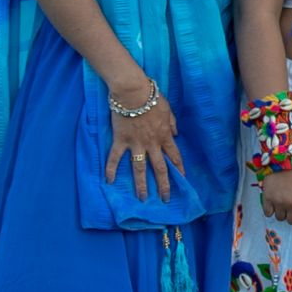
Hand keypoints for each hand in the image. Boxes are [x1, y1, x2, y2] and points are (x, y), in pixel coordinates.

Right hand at [104, 81, 183, 201]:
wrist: (133, 92)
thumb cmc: (152, 97)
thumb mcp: (168, 109)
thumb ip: (172, 123)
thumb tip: (176, 133)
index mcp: (164, 135)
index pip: (174, 156)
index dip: (179, 168)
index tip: (182, 180)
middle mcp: (152, 143)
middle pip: (160, 167)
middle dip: (163, 184)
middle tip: (164, 198)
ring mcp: (136, 144)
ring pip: (140, 168)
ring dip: (141, 184)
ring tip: (142, 198)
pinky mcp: (121, 141)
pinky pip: (115, 157)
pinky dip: (111, 169)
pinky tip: (109, 181)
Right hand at [261, 165, 291, 227]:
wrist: (285, 159)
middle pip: (291, 221)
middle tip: (291, 209)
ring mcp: (279, 203)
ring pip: (280, 218)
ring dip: (281, 212)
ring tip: (282, 203)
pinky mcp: (267, 199)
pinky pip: (268, 213)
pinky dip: (270, 210)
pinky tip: (273, 203)